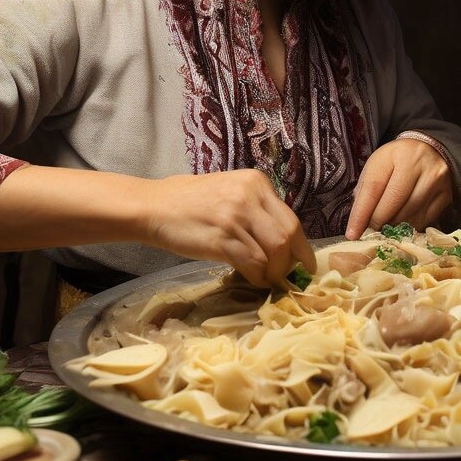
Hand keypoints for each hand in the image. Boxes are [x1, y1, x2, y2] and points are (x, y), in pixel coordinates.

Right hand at [145, 170, 316, 288]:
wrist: (154, 207)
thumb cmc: (191, 203)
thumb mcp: (230, 192)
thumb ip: (257, 210)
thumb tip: (284, 243)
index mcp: (257, 182)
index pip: (292, 219)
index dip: (302, 247)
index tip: (306, 264)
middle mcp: (250, 195)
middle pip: (288, 236)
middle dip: (290, 262)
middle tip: (284, 276)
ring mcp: (236, 216)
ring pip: (274, 252)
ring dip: (273, 272)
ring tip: (265, 278)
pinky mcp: (222, 238)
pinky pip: (253, 263)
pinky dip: (257, 277)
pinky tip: (251, 278)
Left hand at [345, 138, 452, 238]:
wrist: (429, 151)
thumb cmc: (396, 161)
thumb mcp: (377, 166)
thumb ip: (366, 191)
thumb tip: (359, 223)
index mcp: (394, 154)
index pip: (373, 188)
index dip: (361, 214)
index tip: (352, 233)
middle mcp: (418, 164)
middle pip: (393, 204)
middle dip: (378, 222)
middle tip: (370, 230)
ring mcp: (435, 180)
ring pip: (409, 216)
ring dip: (393, 227)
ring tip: (386, 226)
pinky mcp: (446, 195)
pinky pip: (424, 221)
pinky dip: (409, 227)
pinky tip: (403, 224)